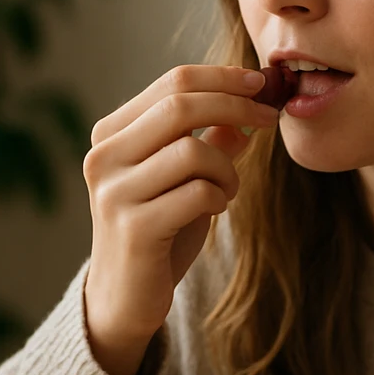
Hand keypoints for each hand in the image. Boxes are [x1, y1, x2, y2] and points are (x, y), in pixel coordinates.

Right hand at [82, 63, 279, 374]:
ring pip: (194, 151)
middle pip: (181, 106)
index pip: (172, 83)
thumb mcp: (184, 177)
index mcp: (111, 134)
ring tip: (228, 188)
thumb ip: (208, 138)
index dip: (222, 77)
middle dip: (236, 106)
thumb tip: (249, 101)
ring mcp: (115, 192)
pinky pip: (198, 193)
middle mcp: (104, 157)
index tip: (260, 82)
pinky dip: (220, 196)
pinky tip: (215, 208)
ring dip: (228, 167)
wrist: (127, 296)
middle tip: (269, 118)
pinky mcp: (133, 227)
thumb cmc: (159, 229)